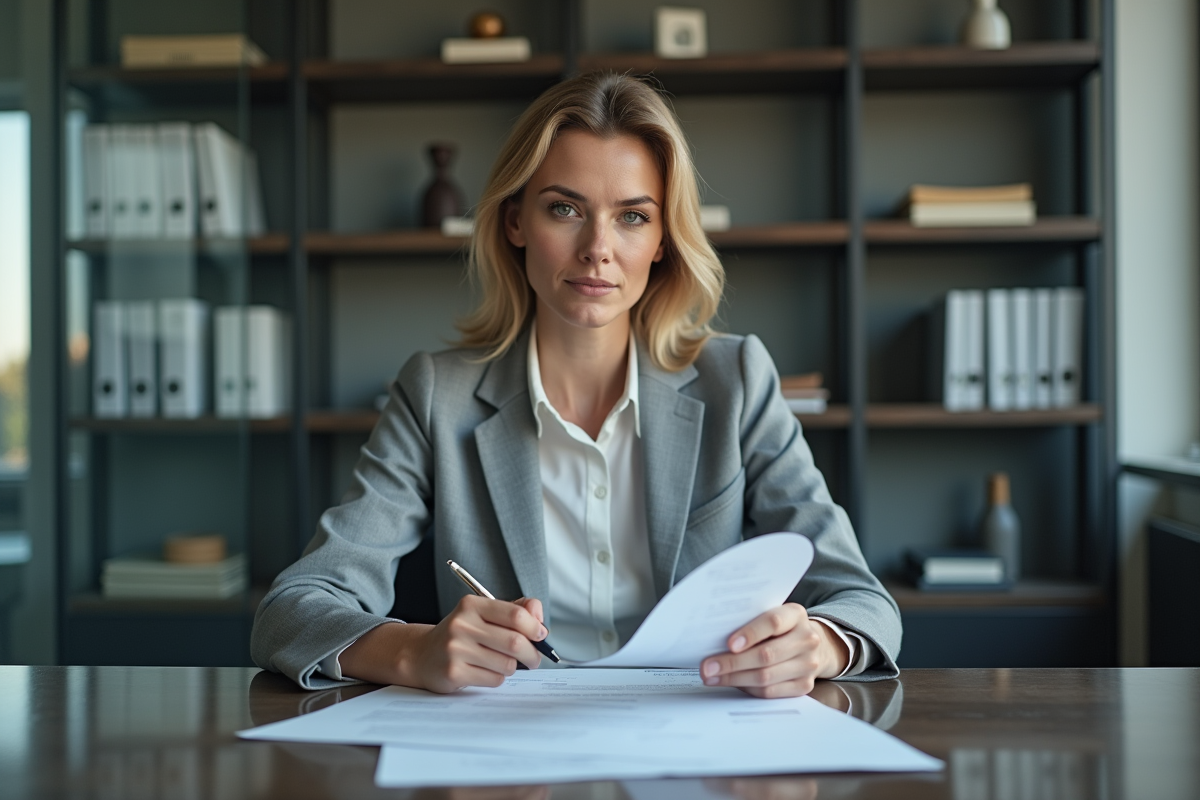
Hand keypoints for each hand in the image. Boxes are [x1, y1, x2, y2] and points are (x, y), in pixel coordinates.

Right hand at [341, 596, 546, 692]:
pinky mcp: (454, 672)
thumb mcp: (483, 614)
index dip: (535, 627)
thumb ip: (514, 610)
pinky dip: (498, 678)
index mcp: (472, 605)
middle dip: (531, 654)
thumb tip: (539, 619)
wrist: (422, 655)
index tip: (540, 635)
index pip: (515, 614)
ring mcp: (456, 649)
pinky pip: (494, 680)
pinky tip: (485, 672)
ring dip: (512, 668)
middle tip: (533, 659)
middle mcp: (462, 624)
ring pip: (507, 664)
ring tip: (501, 664)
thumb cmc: (461, 635)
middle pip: (515, 642)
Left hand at [699, 603, 848, 698]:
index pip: (773, 622)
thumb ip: (750, 621)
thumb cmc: (780, 628)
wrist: (812, 645)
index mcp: (795, 615)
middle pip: (767, 654)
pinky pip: (770, 692)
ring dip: (734, 679)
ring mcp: (808, 664)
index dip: (750, 633)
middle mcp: (807, 639)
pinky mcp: (804, 685)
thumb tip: (714, 639)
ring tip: (712, 677)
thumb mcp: (770, 615)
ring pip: (765, 676)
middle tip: (708, 667)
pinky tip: (731, 683)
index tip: (729, 644)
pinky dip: (747, 689)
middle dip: (732, 663)